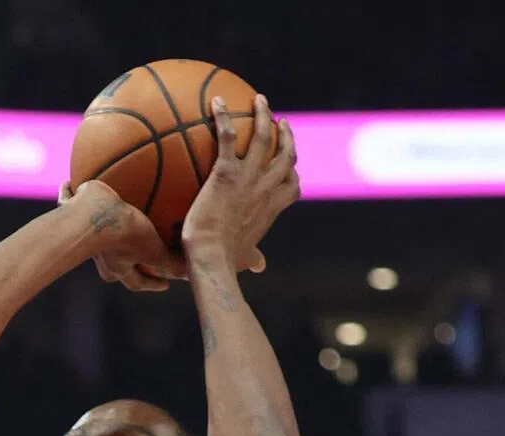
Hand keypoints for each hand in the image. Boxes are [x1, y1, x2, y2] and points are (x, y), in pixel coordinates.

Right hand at [60, 181, 185, 292]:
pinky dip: (68, 193)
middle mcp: (100, 253)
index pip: (138, 282)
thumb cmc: (123, 234)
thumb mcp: (153, 249)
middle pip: (111, 265)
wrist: (90, 215)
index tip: (166, 284)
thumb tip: (192, 274)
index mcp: (119, 265)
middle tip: (133, 255)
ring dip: (98, 227)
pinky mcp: (69, 211)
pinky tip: (70, 180)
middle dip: (120, 263)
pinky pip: (67, 200)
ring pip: (90, 233)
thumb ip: (171, 262)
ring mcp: (82, 233)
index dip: (152, 284)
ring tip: (107, 213)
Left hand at [181, 94, 299, 271]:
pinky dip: (223, 116)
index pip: (292, 187)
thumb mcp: (244, 259)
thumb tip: (258, 267)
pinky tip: (215, 101)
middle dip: (286, 136)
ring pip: (263, 137)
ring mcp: (248, 178)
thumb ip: (252, 258)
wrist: (211, 258)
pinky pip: (227, 135)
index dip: (292, 173)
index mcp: (272, 209)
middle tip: (281, 122)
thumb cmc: (224, 263)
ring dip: (263, 115)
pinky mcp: (226, 172)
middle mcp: (266, 189)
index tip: (290, 165)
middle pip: (286, 155)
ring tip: (258, 100)